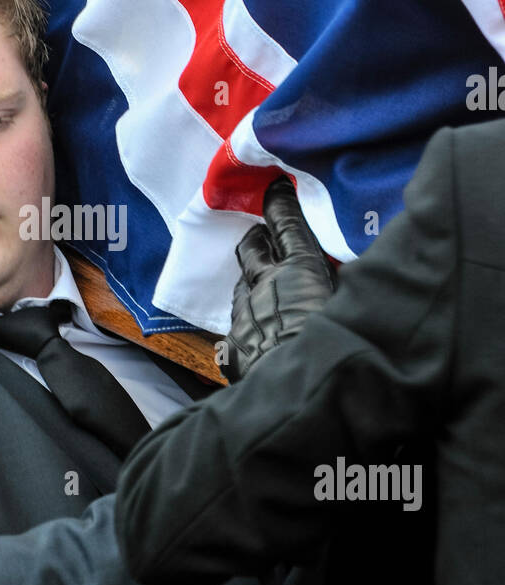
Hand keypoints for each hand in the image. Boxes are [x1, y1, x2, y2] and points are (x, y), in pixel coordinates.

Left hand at [224, 176, 335, 382]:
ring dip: (253, 284)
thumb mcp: (352, 304)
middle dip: (257, 239)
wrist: (302, 398)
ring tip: (267, 294)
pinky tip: (260, 335)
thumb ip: (346, 281)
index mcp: (299, 270)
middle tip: (265, 237)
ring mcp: (244, 315)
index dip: (280, 202)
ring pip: (240, 286)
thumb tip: (347, 267)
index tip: (275, 186)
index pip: (286, 224)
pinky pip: (236, 325)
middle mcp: (265, 285)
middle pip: (250, 248)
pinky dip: (248, 323)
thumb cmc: (341, 347)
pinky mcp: (232, 345)